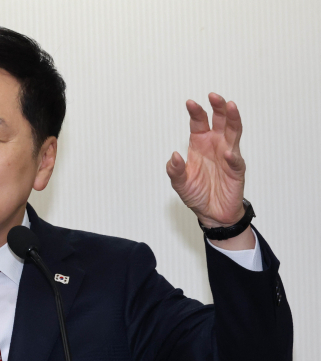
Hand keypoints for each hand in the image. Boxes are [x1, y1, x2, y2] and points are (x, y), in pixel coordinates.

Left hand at [166, 93, 245, 227]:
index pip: (199, 122)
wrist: (211, 213)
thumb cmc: (196, 194)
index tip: (190, 102)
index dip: (196, 112)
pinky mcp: (236, 170)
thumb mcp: (179, 183)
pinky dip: (232, 157)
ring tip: (230, 107)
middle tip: (214, 96)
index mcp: (200, 144)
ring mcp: (228, 156)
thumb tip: (174, 156)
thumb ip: (174, 170)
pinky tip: (228, 153)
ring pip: (233, 132)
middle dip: (218, 107)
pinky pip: (236, 161)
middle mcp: (215, 145)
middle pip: (220, 121)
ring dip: (232, 119)